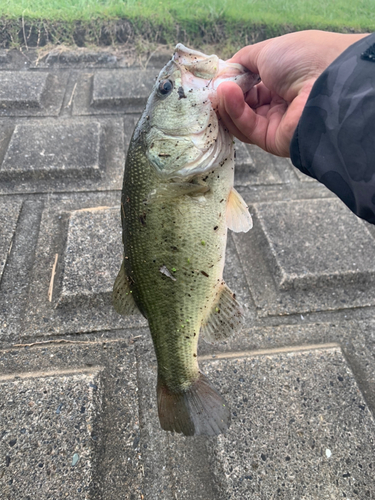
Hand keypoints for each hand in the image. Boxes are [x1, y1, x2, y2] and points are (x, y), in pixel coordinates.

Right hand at [217, 30, 368, 156]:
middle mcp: (279, 103)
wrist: (326, 83)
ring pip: (242, 118)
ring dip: (229, 103)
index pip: (250, 86)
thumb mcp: (267, 51)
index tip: (218, 78)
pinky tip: (229, 95)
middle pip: (243, 105)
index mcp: (282, 81)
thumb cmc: (302, 59)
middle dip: (227, 96)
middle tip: (214, 87)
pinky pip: (248, 127)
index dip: (233, 82)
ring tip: (222, 89)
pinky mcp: (272, 140)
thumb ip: (243, 61)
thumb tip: (224, 72)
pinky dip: (236, 112)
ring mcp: (276, 123)